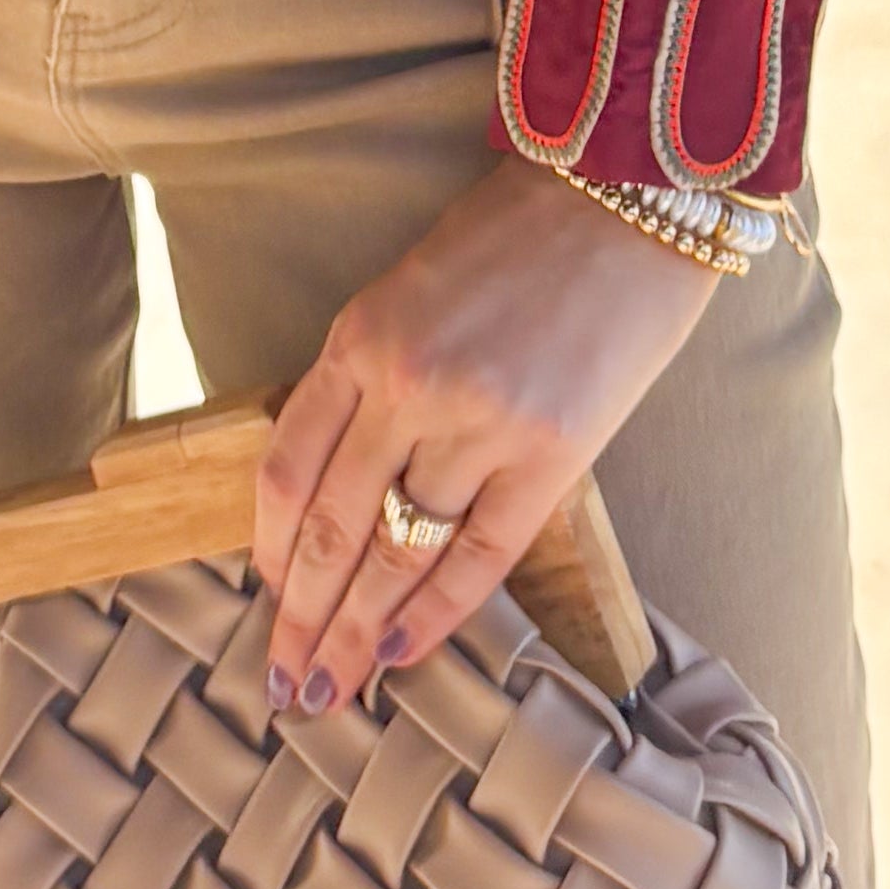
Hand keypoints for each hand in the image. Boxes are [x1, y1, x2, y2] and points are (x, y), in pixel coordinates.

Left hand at [253, 151, 716, 714]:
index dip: (270, 549)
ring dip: (358, 633)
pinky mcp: (552, 454)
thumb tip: (336, 485)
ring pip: (397, 553)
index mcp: (360, 337)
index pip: (289, 469)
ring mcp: (481, 423)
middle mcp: (408, 385)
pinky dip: (438, 613)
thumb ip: (368, 376)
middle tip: (285, 687)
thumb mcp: (408, 288)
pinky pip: (481, 555)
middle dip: (303, 617)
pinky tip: (403, 656)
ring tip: (330, 692)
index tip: (264, 602)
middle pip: (333, 528)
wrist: (625, 195)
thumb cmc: (514, 237)